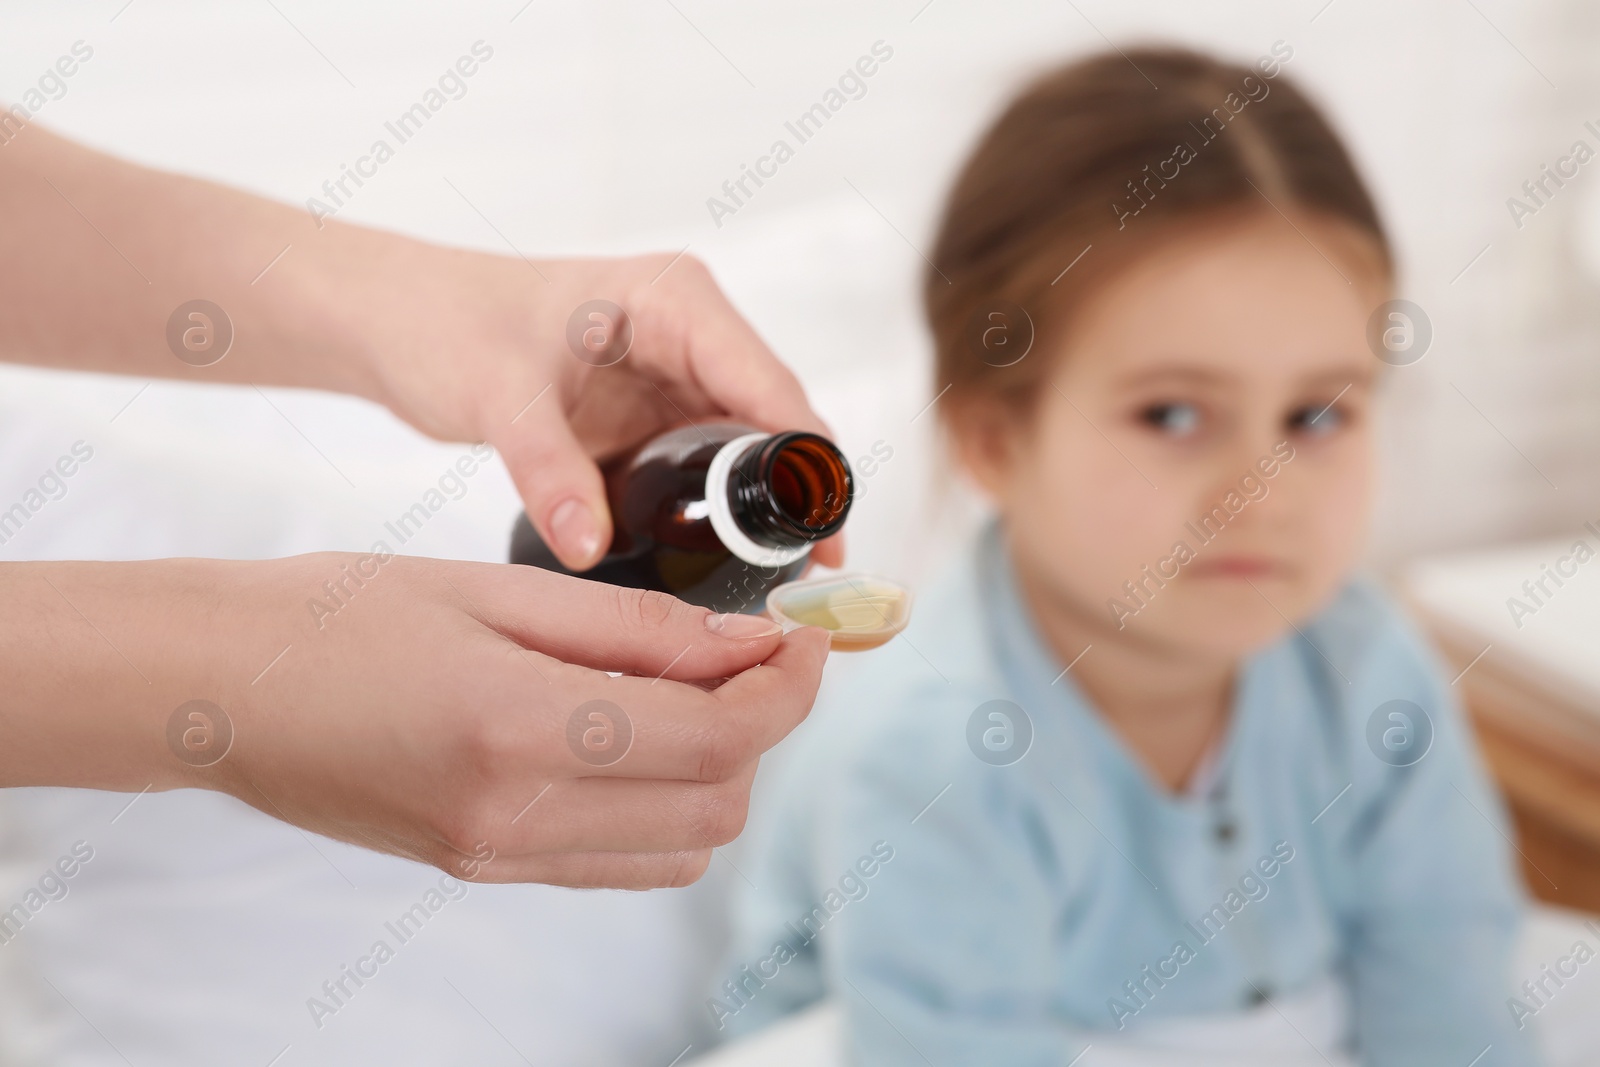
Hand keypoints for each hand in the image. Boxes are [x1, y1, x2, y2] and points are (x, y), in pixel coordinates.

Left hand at [0, 128, 843, 573]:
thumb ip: (545, 467)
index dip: (807, 462)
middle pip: (773, 423)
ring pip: (744, 454)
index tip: (827, 537)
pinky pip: (701, 472)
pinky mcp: (652, 417)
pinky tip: (724, 571)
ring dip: (760, 514)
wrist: (397, 323)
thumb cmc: (441, 324)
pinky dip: (715, 516)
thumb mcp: (495, 393)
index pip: (769, 385)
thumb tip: (592, 548)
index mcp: (675, 301)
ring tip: (778, 588)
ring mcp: (675, 377)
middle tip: (810, 581)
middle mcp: (691, 335)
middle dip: (794, 498)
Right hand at [2, 556, 830, 887]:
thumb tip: (751, 645)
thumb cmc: (344, 613)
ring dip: (722, 771)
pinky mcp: (485, 869)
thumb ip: (639, 628)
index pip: (718, 737)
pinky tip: (641, 737)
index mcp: (520, 729)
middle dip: (764, 725)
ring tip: (695, 690)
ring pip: (684, 846)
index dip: (789, 688)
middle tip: (754, 651)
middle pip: (719, 803)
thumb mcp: (501, 592)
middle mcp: (517, 816)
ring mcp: (500, 857)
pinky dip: (667, 808)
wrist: (225, 687)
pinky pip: (624, 864)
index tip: (806, 635)